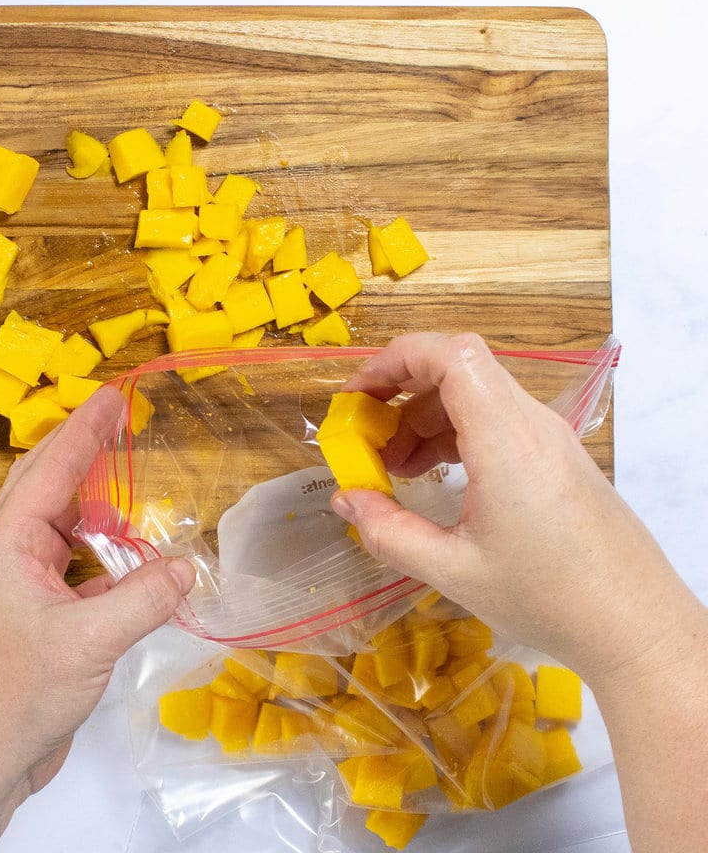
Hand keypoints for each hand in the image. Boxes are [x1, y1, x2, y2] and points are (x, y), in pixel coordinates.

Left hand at [0, 385, 194, 807]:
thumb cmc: (20, 694)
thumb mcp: (92, 640)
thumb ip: (145, 597)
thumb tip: (187, 567)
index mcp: (7, 544)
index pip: (52, 470)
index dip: (86, 430)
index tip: (114, 396)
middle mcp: (7, 553)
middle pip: (45, 483)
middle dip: (82, 449)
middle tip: (119, 417)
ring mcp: (17, 583)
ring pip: (58, 523)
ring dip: (92, 501)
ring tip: (126, 476)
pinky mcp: (32, 611)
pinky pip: (70, 561)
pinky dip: (100, 549)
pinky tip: (129, 552)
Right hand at [330, 332, 691, 687]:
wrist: (636, 626)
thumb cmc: (548, 598)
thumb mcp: (454, 571)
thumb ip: (389, 531)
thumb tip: (346, 501)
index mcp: (507, 438)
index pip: (451, 355)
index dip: (395, 360)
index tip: (357, 396)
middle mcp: (531, 423)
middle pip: (458, 368)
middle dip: (401, 391)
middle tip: (367, 436)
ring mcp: (549, 438)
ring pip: (475, 394)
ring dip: (425, 417)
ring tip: (394, 467)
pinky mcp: (557, 457)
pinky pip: (496, 421)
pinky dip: (454, 434)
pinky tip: (435, 477)